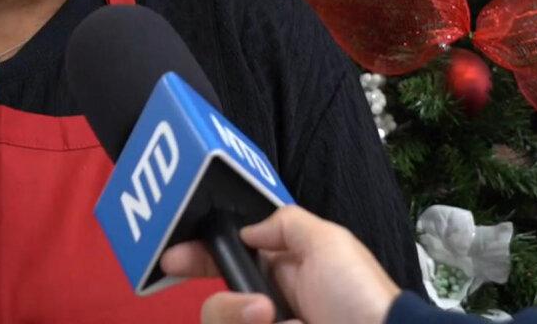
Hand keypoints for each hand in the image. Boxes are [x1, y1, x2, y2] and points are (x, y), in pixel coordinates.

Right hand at [160, 205, 401, 323]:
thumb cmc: (363, 299)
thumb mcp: (330, 242)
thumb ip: (285, 223)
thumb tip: (247, 229)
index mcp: (282, 274)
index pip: (227, 261)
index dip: (197, 257)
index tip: (173, 259)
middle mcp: (268, 309)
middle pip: (215, 308)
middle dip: (228, 308)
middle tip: (260, 310)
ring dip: (244, 321)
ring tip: (280, 323)